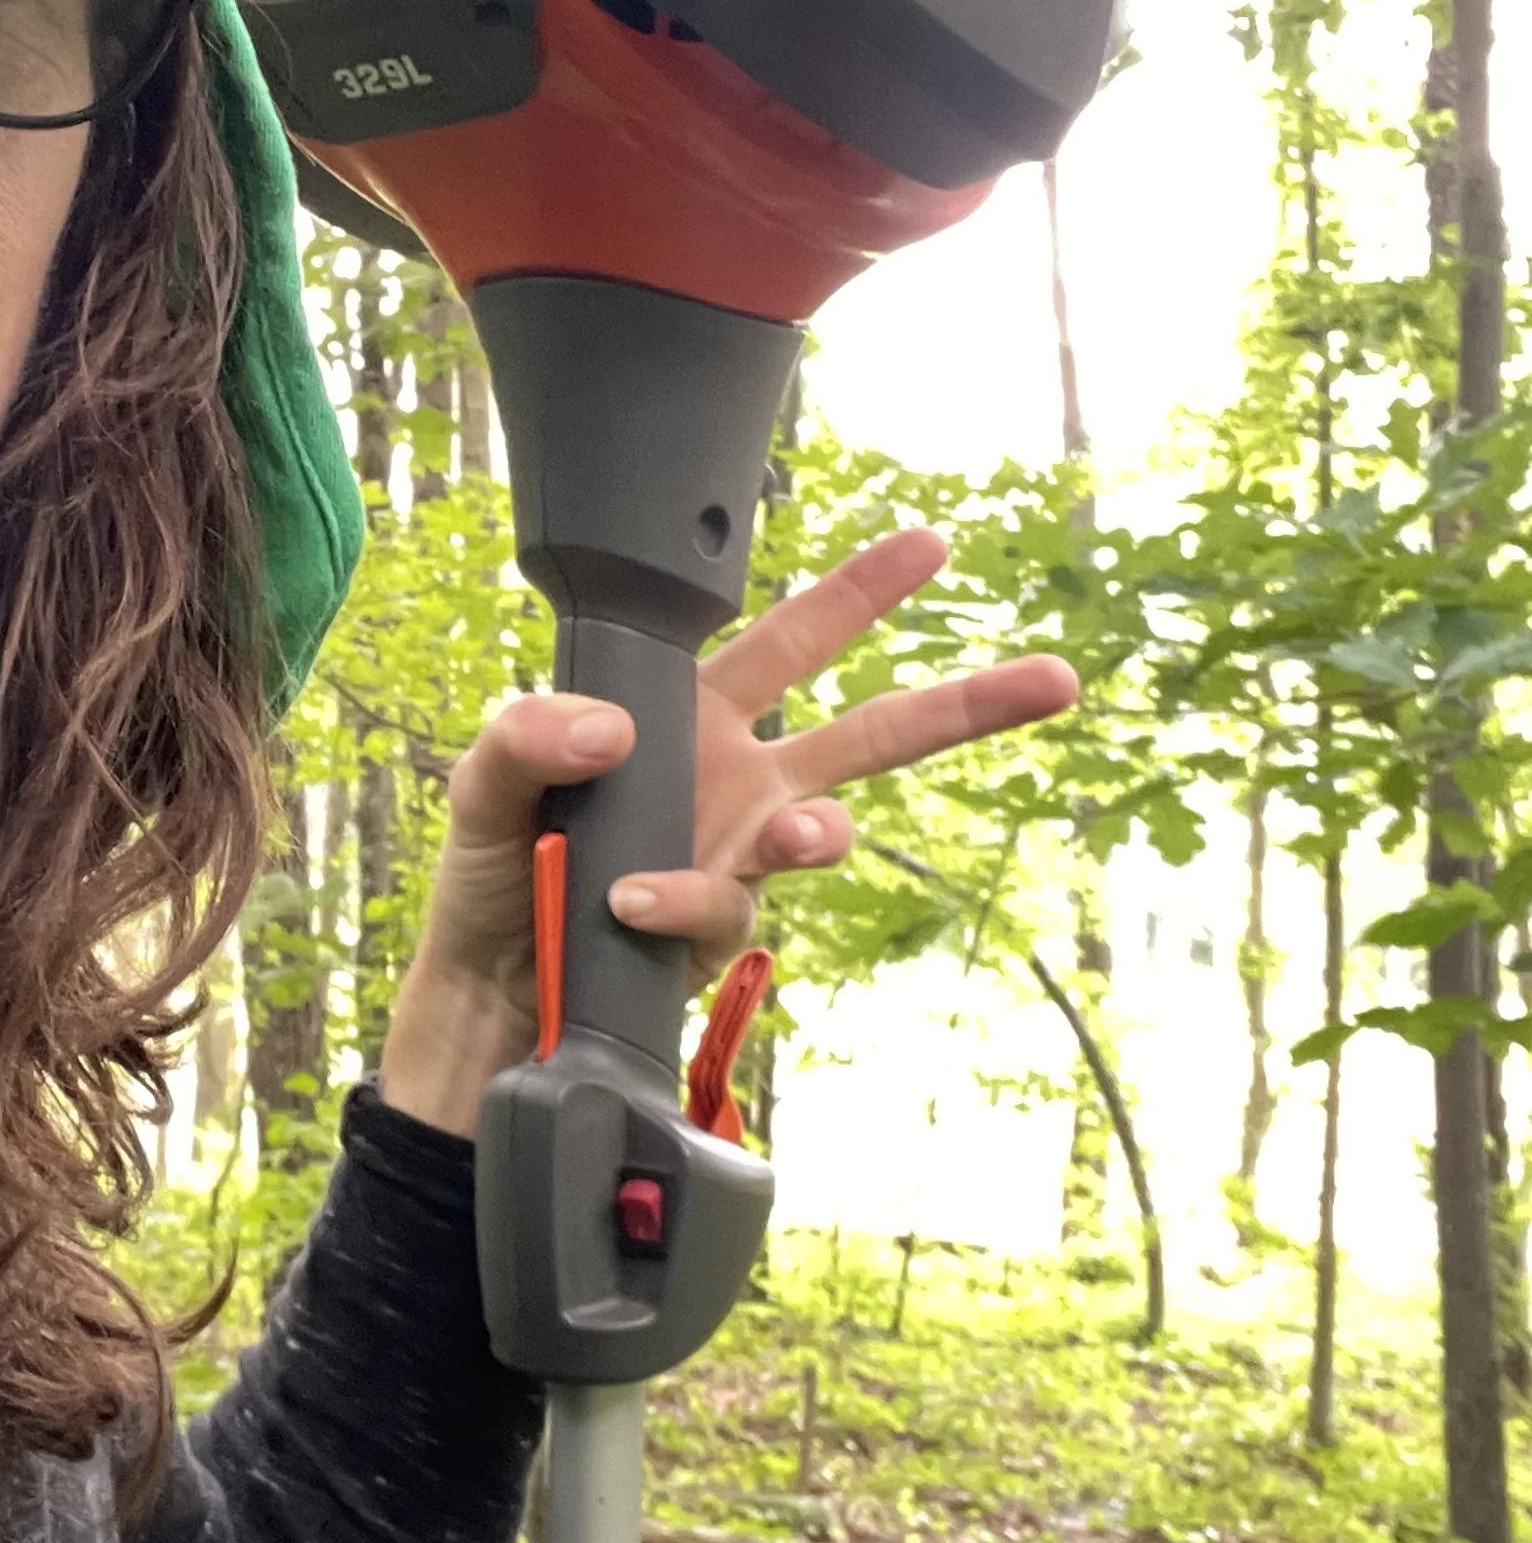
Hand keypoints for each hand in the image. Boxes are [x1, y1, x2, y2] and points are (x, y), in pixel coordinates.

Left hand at [377, 528, 1078, 1139]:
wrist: (486, 997)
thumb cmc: (495, 876)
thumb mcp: (486, 783)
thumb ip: (525, 732)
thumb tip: (612, 729)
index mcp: (688, 715)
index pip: (787, 639)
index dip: (858, 593)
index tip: (931, 545)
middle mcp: (732, 781)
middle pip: (872, 732)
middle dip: (966, 703)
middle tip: (1056, 678)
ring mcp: (735, 857)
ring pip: (822, 831)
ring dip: (817, 829)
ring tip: (797, 832)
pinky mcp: (717, 929)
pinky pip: (725, 902)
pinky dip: (685, 896)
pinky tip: (635, 899)